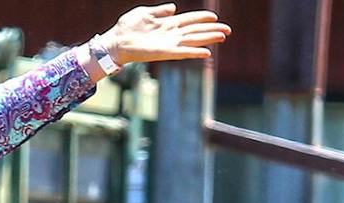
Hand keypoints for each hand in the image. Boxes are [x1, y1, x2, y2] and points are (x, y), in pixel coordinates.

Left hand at [97, 5, 229, 65]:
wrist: (116, 40)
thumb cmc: (128, 27)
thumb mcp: (145, 13)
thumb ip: (160, 11)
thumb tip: (174, 7)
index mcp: (167, 23)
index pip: (189, 20)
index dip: (202, 18)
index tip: (214, 17)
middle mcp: (171, 34)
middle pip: (196, 31)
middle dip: (211, 30)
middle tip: (227, 30)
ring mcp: (169, 44)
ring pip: (193, 40)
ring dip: (208, 39)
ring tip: (222, 37)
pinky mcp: (164, 53)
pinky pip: (183, 53)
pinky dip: (195, 52)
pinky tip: (206, 53)